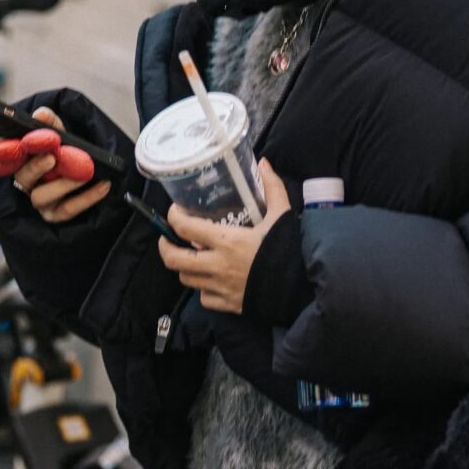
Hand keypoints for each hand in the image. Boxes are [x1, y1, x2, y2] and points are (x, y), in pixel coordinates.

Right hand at [8, 108, 111, 223]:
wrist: (89, 173)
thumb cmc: (67, 152)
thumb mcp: (60, 135)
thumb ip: (51, 124)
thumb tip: (41, 114)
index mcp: (20, 159)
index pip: (4, 155)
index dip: (3, 150)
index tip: (13, 143)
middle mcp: (24, 181)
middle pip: (22, 176)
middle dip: (36, 166)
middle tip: (51, 157)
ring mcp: (38, 201)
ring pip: (42, 196)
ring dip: (63, 184)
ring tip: (84, 173)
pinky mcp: (55, 215)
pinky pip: (68, 209)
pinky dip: (87, 197)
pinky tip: (103, 185)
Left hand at [157, 158, 290, 313]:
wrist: (302, 288)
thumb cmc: (291, 250)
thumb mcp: (282, 215)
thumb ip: (272, 188)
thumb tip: (264, 164)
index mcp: (227, 240)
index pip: (184, 227)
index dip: (173, 217)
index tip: (176, 211)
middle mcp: (218, 265)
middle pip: (174, 259)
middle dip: (166, 247)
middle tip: (170, 238)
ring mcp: (221, 287)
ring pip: (186, 278)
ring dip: (185, 267)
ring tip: (192, 257)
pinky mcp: (228, 304)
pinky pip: (204, 298)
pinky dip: (203, 289)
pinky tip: (211, 280)